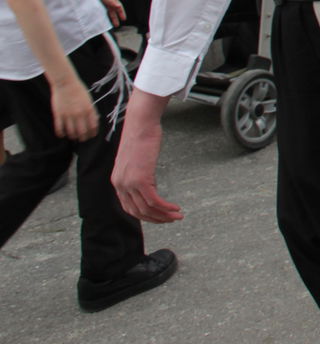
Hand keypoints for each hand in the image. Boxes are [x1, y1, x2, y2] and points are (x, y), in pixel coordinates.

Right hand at [51, 78, 97, 140]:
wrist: (65, 83)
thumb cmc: (78, 91)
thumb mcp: (89, 100)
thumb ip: (91, 111)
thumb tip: (94, 121)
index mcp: (89, 109)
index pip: (93, 126)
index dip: (92, 133)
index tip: (91, 135)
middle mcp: (79, 114)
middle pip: (82, 132)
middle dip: (83, 138)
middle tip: (82, 139)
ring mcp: (68, 115)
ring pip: (71, 132)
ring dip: (73, 137)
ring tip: (74, 137)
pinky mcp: (58, 115)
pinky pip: (59, 129)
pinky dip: (61, 134)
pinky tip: (63, 135)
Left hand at [86, 0, 125, 27]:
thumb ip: (110, 0)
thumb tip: (118, 6)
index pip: (118, 5)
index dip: (121, 12)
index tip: (124, 19)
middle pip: (112, 9)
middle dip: (115, 17)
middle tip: (117, 24)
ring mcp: (99, 1)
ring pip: (106, 10)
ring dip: (108, 17)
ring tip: (108, 24)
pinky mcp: (93, 2)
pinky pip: (100, 10)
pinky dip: (102, 15)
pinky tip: (100, 19)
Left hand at [112, 90, 181, 222]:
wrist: (140, 123)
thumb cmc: (140, 135)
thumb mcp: (136, 158)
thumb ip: (138, 172)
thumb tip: (148, 181)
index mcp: (118, 181)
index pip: (129, 207)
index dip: (145, 215)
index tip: (159, 216)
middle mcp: (120, 185)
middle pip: (138, 212)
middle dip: (156, 219)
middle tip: (171, 220)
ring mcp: (129, 183)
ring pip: (147, 208)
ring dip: (164, 215)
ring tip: (177, 216)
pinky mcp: (141, 179)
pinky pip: (154, 200)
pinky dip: (166, 207)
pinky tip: (176, 208)